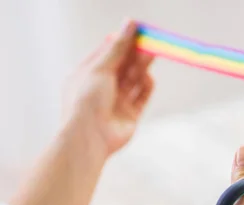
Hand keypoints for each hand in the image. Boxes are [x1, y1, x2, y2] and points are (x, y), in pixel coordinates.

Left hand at [61, 20, 154, 156]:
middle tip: (149, 42)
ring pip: (133, 80)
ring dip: (142, 67)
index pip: (107, 53)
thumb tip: (129, 24)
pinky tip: (149, 79)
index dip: (122, 42)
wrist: (90, 137)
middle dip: (135, 54)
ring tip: (152, 54)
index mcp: (88, 74)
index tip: (137, 31)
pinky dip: (146, 87)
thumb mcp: (100, 68)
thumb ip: (118, 47)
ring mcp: (116, 102)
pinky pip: (141, 98)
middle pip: (123, 66)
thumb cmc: (86, 101)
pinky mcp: (130, 115)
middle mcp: (102, 88)